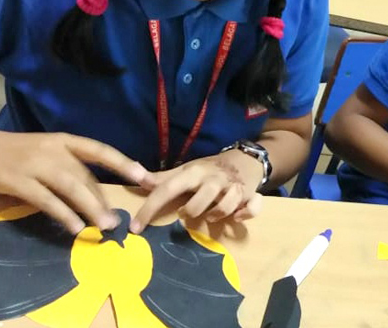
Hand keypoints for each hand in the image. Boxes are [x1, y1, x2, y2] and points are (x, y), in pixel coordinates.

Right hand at [0, 125, 150, 233]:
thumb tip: (93, 194)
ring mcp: (35, 164)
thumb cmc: (12, 151)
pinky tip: (74, 228)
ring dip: (90, 208)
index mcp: (63, 140)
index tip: (147, 177)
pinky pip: (45, 200)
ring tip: (105, 226)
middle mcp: (53, 149)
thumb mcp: (44, 152)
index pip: (100, 151)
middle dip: (104, 199)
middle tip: (120, 221)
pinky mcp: (16, 180)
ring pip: (71, 187)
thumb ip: (67, 167)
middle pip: (86, 176)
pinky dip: (62, 214)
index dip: (125, 164)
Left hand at [131, 149, 263, 232]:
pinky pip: (252, 208)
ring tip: (210, 216)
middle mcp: (213, 179)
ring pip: (226, 206)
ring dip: (216, 215)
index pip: (167, 189)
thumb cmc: (209, 169)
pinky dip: (245, 214)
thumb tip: (135, 177)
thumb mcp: (186, 171)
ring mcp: (233, 188)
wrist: (245, 159)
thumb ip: (162, 178)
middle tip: (185, 213)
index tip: (135, 228)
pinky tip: (237, 217)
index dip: (149, 209)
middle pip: (200, 200)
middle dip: (190, 211)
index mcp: (194, 172)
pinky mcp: (250, 195)